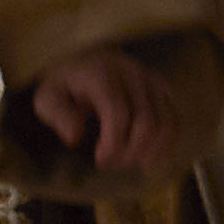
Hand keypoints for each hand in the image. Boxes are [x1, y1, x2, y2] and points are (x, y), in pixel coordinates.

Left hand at [26, 46, 180, 173]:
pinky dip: (167, 144)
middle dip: (130, 152)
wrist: (86, 60)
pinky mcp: (164, 90)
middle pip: (146, 122)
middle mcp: (133, 74)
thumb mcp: (48, 98)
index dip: (114, 143)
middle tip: (111, 163)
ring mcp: (153, 81)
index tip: (100, 160)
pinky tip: (149, 159)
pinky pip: (176, 120)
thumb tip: (74, 136)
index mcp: (102, 74)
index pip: (118, 113)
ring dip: (150, 151)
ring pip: (167, 123)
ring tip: (128, 162)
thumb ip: (57, 115)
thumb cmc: (65, 85)